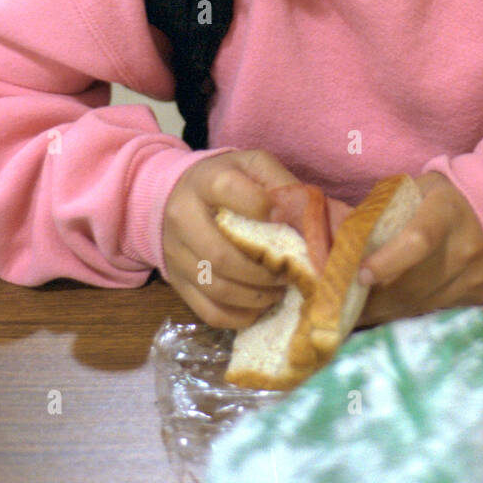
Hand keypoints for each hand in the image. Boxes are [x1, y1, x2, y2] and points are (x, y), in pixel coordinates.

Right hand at [161, 148, 301, 328]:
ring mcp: (176, 253)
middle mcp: (183, 218)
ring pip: (216, 287)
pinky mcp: (177, 281)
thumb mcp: (252, 166)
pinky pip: (208, 311)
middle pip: (221, 255)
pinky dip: (240, 316)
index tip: (283, 218)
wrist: (176, 194)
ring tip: (279, 290)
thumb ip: (280, 182)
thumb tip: (306, 216)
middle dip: (263, 272)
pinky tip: (259, 306)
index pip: (227, 190)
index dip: (259, 206)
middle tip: (289, 273)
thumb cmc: (227, 180)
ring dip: (255, 296)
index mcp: (204, 181)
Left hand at [355, 173, 482, 327]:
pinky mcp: (476, 295)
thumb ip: (387, 204)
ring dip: (383, 311)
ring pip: (420, 304)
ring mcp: (472, 276)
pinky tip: (384, 311)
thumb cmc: (450, 196)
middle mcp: (463, 247)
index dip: (387, 261)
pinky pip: (432, 310)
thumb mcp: (422, 186)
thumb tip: (348, 231)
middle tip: (341, 303)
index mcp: (445, 211)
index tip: (361, 274)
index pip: (418, 240)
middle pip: (414, 283)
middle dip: (373, 298)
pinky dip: (404, 313)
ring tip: (354, 312)